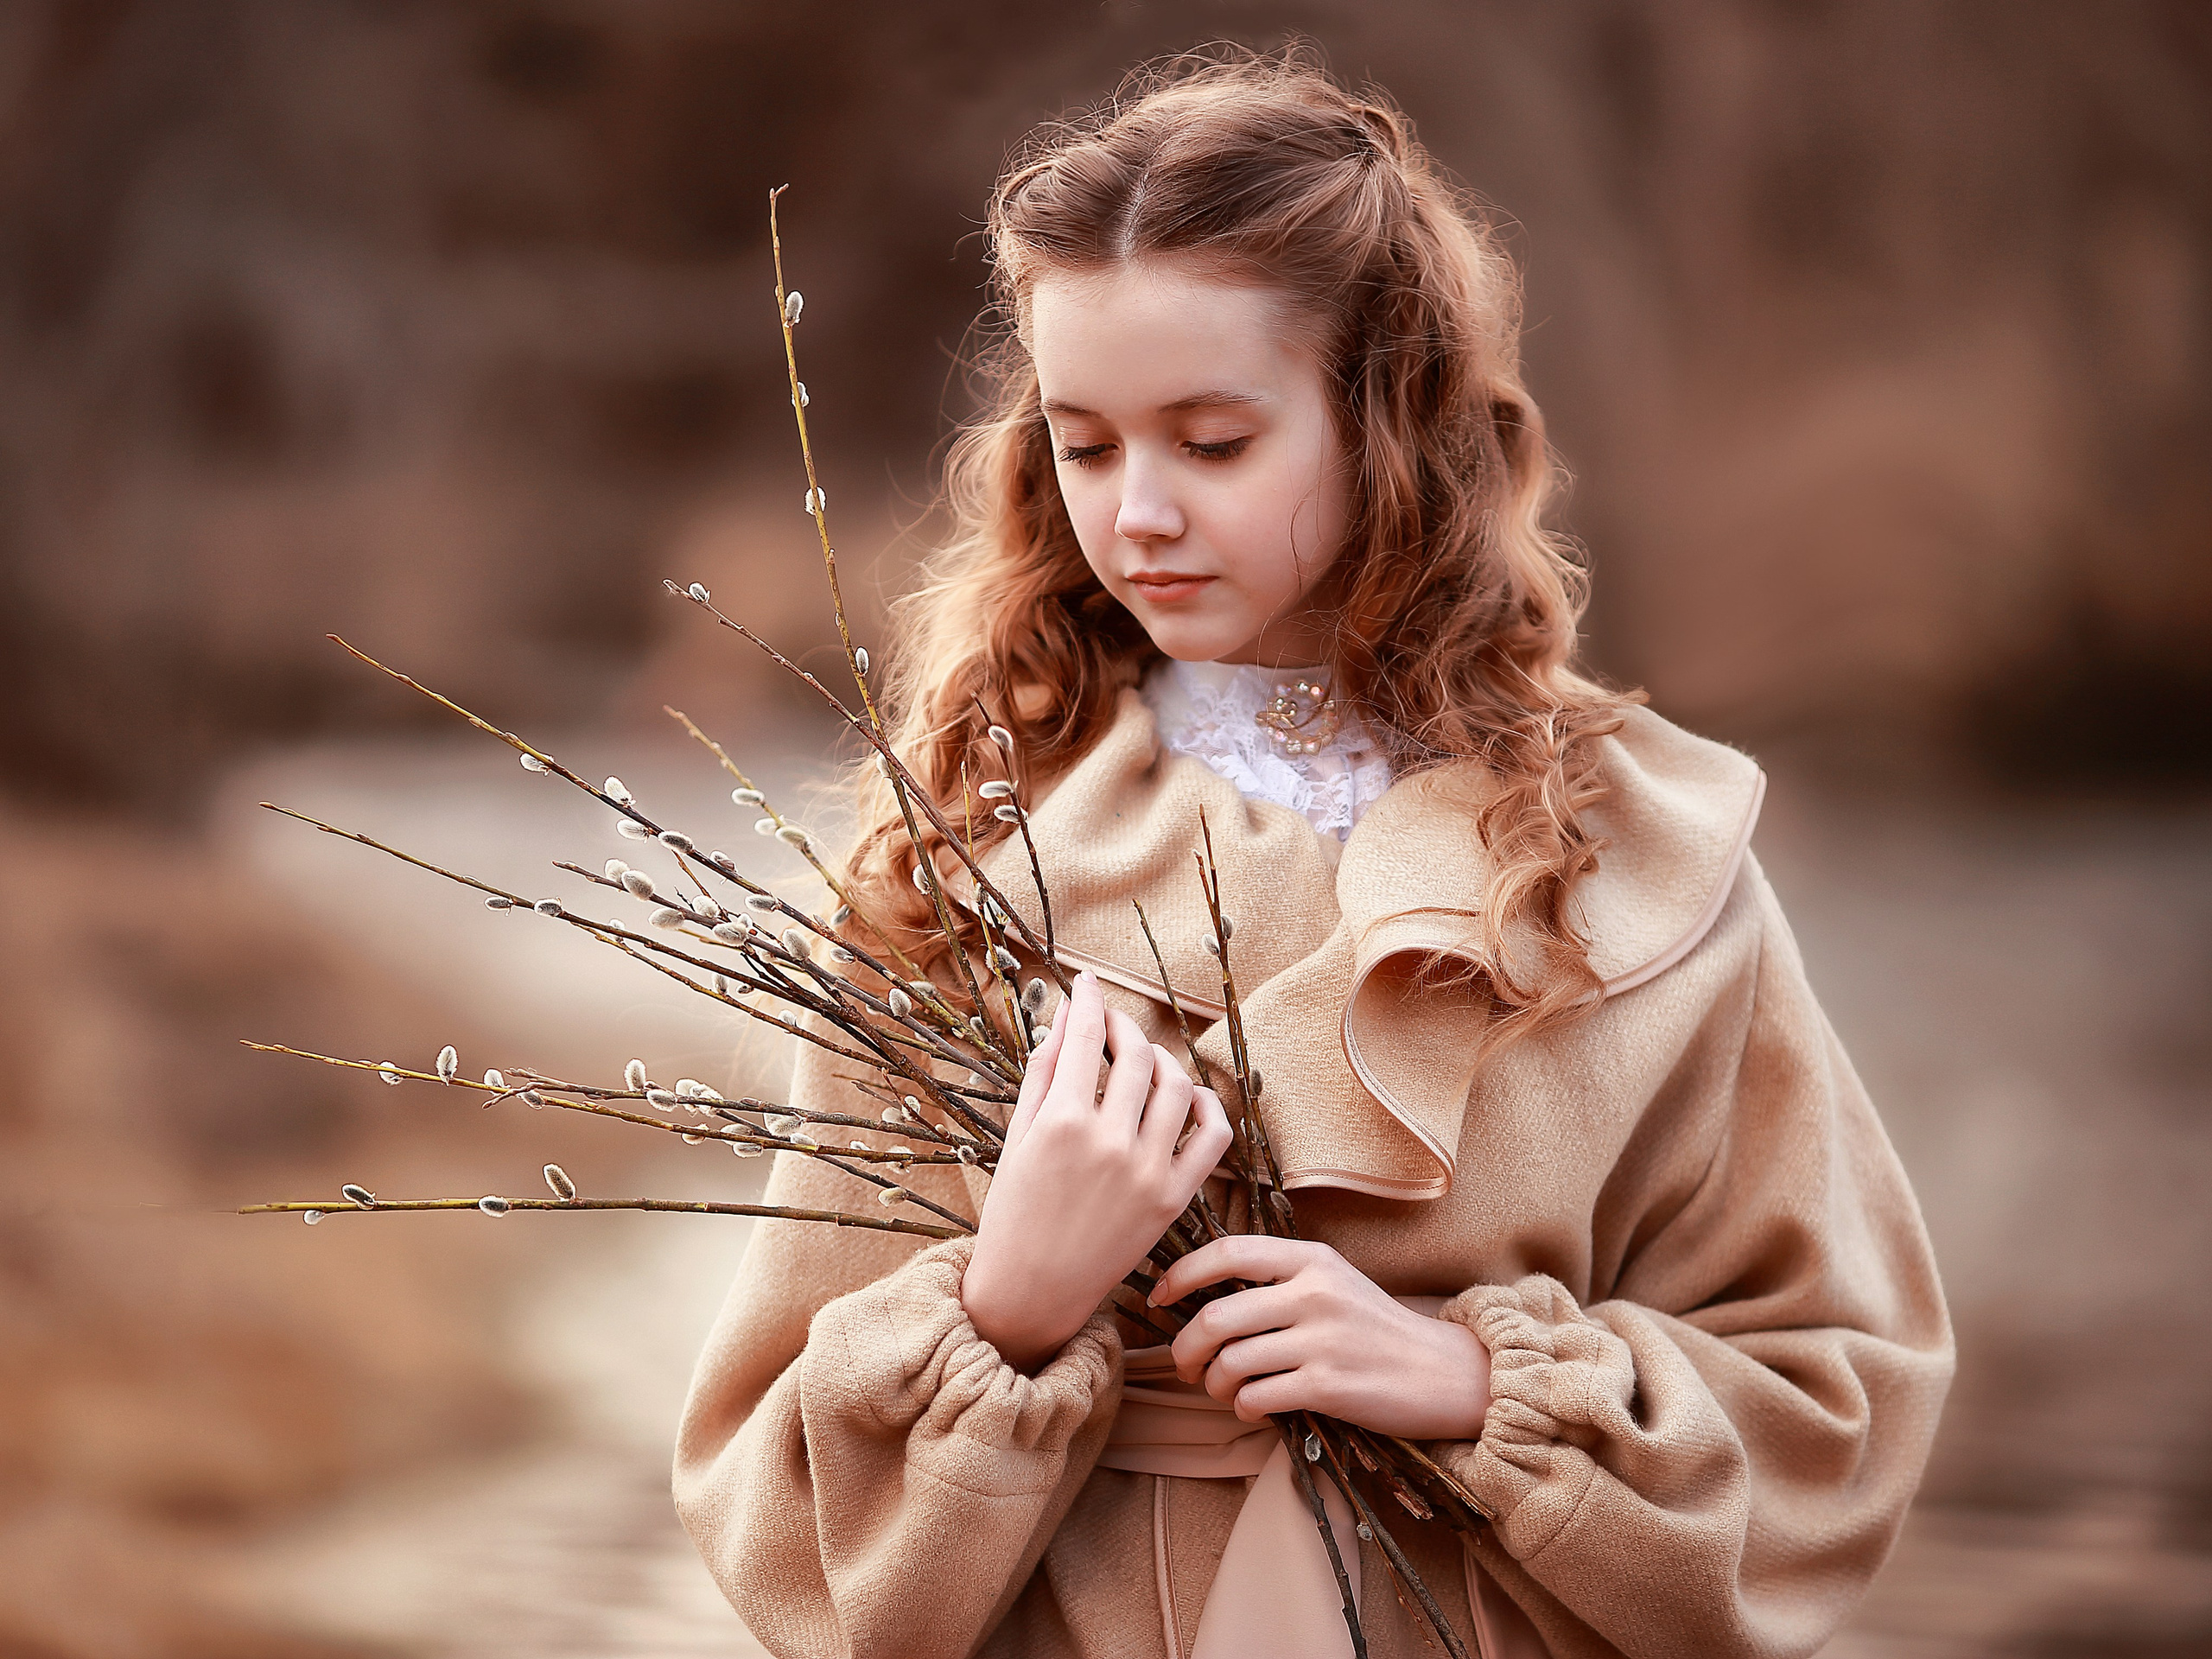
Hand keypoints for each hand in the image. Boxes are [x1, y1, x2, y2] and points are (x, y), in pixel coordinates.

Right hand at [962, 972, 1233, 1371]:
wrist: (1032, 1290)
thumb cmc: (1014, 1212)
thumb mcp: (1017, 1136)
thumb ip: (1042, 1071)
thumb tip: (1064, 1015)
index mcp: (1061, 1121)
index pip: (1085, 1037)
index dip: (1088, 1001)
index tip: (1086, 982)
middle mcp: (1109, 1141)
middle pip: (1134, 1055)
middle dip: (1122, 1027)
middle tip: (1111, 1022)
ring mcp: (1148, 1171)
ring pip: (1175, 1086)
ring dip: (1161, 1060)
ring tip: (1142, 1060)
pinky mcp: (1175, 1199)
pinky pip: (1213, 1136)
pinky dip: (1208, 1106)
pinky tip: (1187, 1096)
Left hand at [1148, 1236, 1490, 1440]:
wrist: (1441, 1371)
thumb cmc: (1375, 1328)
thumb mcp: (1332, 1282)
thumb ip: (1279, 1278)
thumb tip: (1204, 1292)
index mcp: (1311, 1258)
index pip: (1227, 1252)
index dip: (1181, 1275)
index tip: (1158, 1297)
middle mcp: (1314, 1292)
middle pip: (1215, 1316)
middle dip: (1185, 1347)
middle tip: (1184, 1364)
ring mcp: (1322, 1339)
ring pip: (1230, 1361)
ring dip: (1212, 1383)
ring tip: (1221, 1389)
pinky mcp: (1329, 1385)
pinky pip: (1256, 1397)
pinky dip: (1242, 1407)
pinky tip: (1252, 1407)